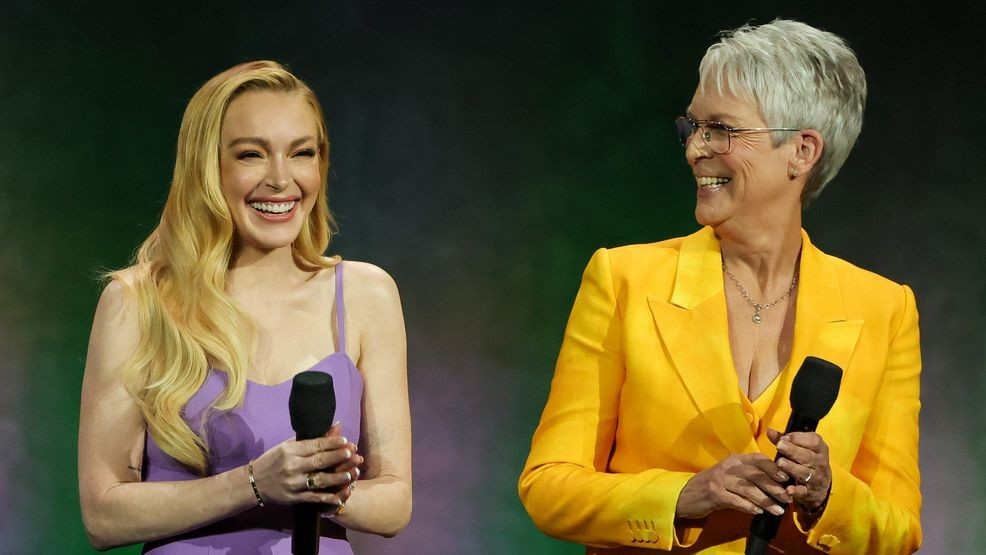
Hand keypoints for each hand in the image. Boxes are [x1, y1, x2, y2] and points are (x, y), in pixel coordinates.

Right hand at [250, 423, 362, 506]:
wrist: (254, 483)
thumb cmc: (274, 460)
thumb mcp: (287, 446)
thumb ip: (310, 439)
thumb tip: (335, 426)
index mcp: (290, 451)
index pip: (314, 445)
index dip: (331, 443)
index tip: (345, 440)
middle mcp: (292, 466)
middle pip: (319, 461)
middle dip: (337, 457)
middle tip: (352, 453)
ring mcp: (294, 484)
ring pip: (319, 480)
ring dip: (337, 477)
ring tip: (351, 473)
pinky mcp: (295, 498)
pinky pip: (314, 498)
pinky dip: (328, 498)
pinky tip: (341, 496)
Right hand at [675, 453, 791, 518]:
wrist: (687, 494)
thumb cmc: (714, 484)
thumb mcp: (731, 474)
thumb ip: (749, 474)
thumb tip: (776, 482)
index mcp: (734, 459)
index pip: (757, 459)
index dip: (773, 468)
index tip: (787, 478)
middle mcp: (728, 467)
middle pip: (755, 474)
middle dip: (774, 486)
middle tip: (787, 498)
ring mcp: (720, 480)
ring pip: (748, 489)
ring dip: (765, 500)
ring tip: (778, 510)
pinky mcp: (714, 494)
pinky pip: (736, 500)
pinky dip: (749, 506)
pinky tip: (758, 512)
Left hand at [767, 428, 830, 512]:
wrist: (819, 487)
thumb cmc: (806, 461)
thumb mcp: (801, 448)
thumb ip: (785, 440)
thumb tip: (769, 431)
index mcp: (819, 449)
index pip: (813, 441)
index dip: (798, 438)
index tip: (783, 437)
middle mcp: (820, 463)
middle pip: (807, 456)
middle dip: (793, 450)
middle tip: (779, 446)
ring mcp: (816, 478)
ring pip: (805, 472)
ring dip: (792, 468)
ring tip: (780, 463)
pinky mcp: (809, 492)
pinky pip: (803, 491)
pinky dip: (796, 491)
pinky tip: (788, 490)